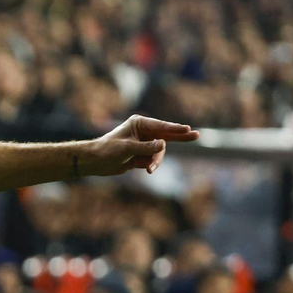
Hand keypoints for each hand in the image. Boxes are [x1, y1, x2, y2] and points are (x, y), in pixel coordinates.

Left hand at [77, 115, 200, 176]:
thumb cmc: (107, 150)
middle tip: (197, 135)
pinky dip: (149, 165)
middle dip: (180, 137)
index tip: (187, 130)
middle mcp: (143, 131)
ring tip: (149, 169)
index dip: (175, 129)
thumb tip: (163, 145)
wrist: (95, 162)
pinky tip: (140, 167)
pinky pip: (153, 160)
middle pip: (166, 135)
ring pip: (159, 152)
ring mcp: (144, 143)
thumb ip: (146, 147)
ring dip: (155, 161)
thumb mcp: (127, 148)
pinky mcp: (142, 154)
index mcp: (139, 123)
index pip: (161, 126)